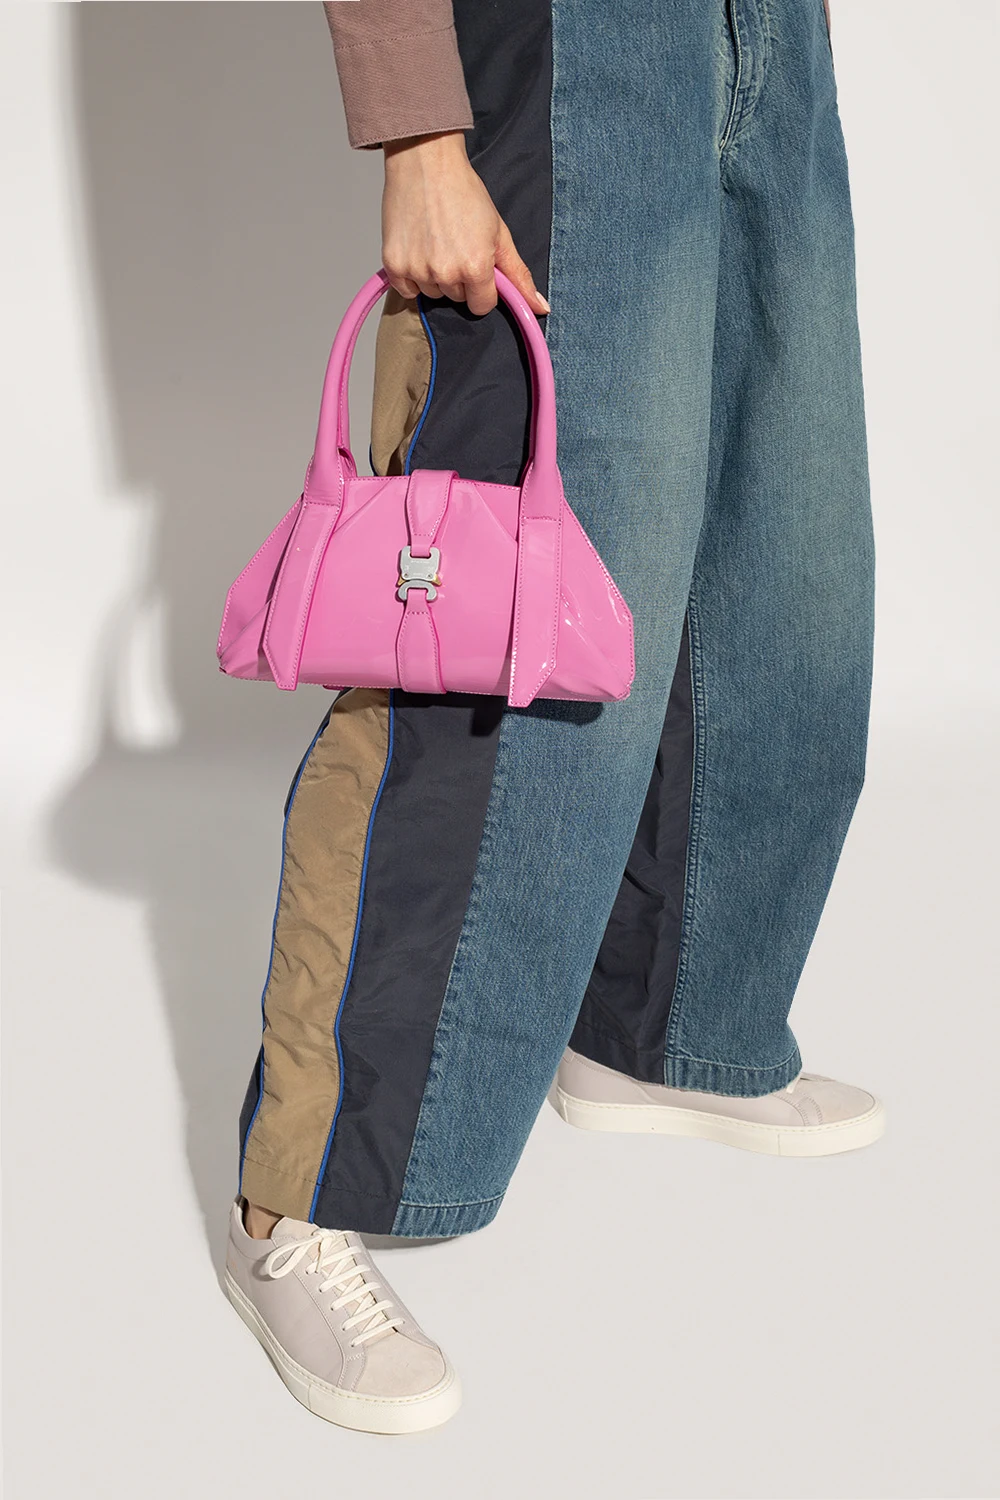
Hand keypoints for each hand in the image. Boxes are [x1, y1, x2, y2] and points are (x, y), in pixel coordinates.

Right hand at [381, 132, 549, 317]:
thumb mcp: (499, 232)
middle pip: (456, 299)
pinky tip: (418, 249)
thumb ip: (518, 274)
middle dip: (459, 279)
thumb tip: (541, 308)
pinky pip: (407, 290)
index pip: (482, 306)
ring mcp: (418, 270)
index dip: (483, 289)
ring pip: (432, 294)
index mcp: (476, 268)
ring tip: (435, 242)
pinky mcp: (394, 264)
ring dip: (435, 276)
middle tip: (455, 245)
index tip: (477, 267)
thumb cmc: (463, 192)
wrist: (425, 162)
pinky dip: (412, 276)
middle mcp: (446, 274)